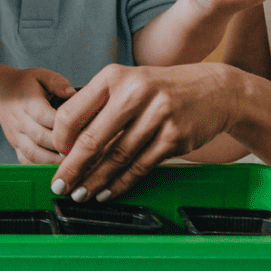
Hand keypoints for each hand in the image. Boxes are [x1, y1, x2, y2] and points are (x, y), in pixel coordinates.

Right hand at [0, 65, 77, 162]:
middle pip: (40, 137)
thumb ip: (57, 83)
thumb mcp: (41, 75)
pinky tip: (55, 169)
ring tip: (71, 163)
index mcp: (28, 102)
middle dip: (61, 146)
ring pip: (33, 153)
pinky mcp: (15, 146)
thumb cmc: (25, 86)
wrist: (0, 95)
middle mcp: (20, 121)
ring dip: (52, 161)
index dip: (62, 126)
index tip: (81, 131)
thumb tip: (73, 94)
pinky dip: (39, 168)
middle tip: (82, 152)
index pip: (44, 116)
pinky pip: (25, 161)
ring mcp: (16, 136)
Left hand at [49, 62, 241, 200]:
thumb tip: (68, 143)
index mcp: (114, 77)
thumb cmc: (161, 89)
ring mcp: (157, 115)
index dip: (60, 138)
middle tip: (60, 185)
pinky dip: (121, 183)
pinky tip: (107, 192)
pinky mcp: (175, 137)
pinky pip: (140, 166)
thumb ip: (100, 106)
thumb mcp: (128, 83)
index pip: (73, 111)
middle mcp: (134, 93)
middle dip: (72, 167)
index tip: (56, 154)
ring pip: (117, 157)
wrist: (215, 90)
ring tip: (81, 194)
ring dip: (96, 180)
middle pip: (93, 139)